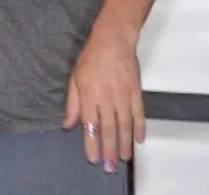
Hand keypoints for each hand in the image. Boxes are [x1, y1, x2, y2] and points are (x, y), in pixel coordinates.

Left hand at [62, 25, 143, 173]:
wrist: (113, 41)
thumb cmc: (91, 58)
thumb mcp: (74, 79)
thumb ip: (73, 104)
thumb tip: (68, 124)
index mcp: (89, 95)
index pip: (90, 125)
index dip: (91, 143)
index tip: (93, 158)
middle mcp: (106, 98)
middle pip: (109, 129)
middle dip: (109, 150)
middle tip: (109, 166)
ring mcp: (123, 96)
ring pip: (125, 125)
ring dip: (124, 144)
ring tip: (123, 158)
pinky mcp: (136, 92)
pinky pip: (139, 114)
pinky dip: (139, 128)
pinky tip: (138, 140)